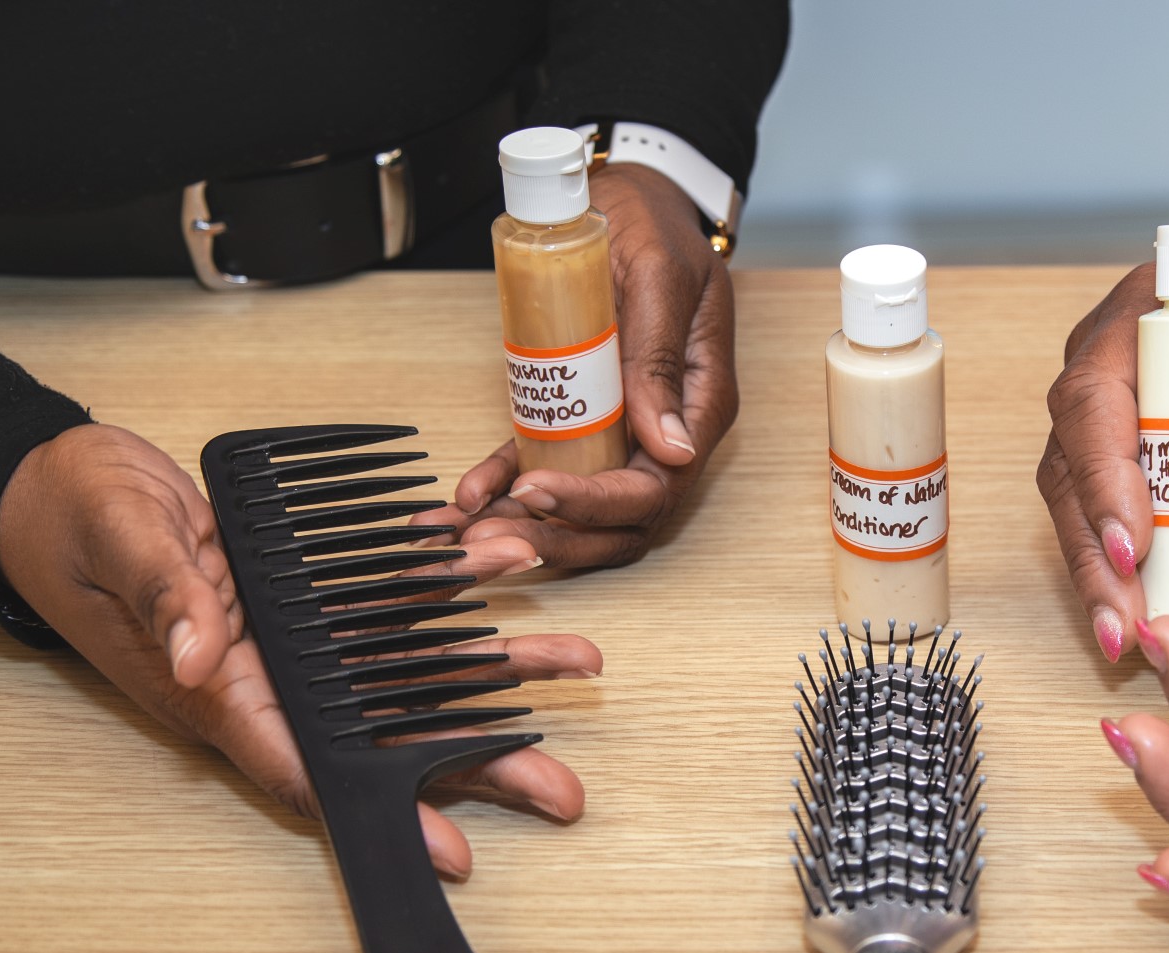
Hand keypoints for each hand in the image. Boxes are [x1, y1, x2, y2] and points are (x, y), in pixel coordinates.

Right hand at [0, 423, 599, 877]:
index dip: (388, 814)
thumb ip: (167, 600)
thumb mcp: (122, 547)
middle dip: (483, 761)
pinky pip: (396, 597)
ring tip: (577, 663)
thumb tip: (202, 659)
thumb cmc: (75, 521)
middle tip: (562, 791)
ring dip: (498, 668)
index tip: (455, 853)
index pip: (315, 771)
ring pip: (416, 667)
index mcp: (223, 693)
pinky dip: (452, 582)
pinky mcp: (312, 592)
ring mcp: (300, 637)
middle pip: (395, 735)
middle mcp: (276, 677)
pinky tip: (505, 568)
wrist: (63, 483)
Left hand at [433, 163, 739, 568]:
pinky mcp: (585, 414)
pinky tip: (469, 498)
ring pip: (587, 507)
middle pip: (625, 517)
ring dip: (528, 529)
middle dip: (558, 539)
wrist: (626, 192)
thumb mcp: (661, 276)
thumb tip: (672, 448)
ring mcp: (626, 427)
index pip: (659, 483)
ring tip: (467, 540)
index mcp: (701, 402)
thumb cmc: (654, 224)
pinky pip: (552, 463)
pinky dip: (509, 485)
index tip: (536, 491)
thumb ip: (662, 360)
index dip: (597, 502)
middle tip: (491, 544)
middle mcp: (667, 429)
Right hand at [1036, 229, 1168, 662]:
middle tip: (1125, 624)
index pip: (1094, 404)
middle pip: (1069, 467)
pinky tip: (1135, 612)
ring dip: (1096, 571)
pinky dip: (1116, 565)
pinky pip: (1099, 509)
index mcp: (1138, 323)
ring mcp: (1100, 413)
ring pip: (1074, 499)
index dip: (1104, 480)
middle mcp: (1100, 367)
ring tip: (1126, 635)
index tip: (1134, 546)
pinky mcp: (1116, 450)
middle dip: (1093, 552)